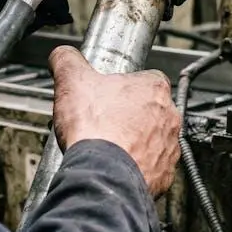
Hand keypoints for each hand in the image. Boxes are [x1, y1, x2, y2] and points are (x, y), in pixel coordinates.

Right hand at [48, 46, 181, 196]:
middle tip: (104, 122)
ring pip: (152, 140)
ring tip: (108, 146)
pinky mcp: (164, 175)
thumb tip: (62, 55)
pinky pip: (152, 167)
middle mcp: (169, 117)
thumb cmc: (95, 130)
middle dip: (128, 116)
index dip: (124, 86)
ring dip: (134, 142)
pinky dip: (136, 167)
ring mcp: (169, 147)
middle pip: (149, 110)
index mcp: (153, 88)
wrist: (102, 176)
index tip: (108, 94)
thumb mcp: (72, 81)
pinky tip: (116, 167)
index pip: (146, 78)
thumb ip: (67, 60)